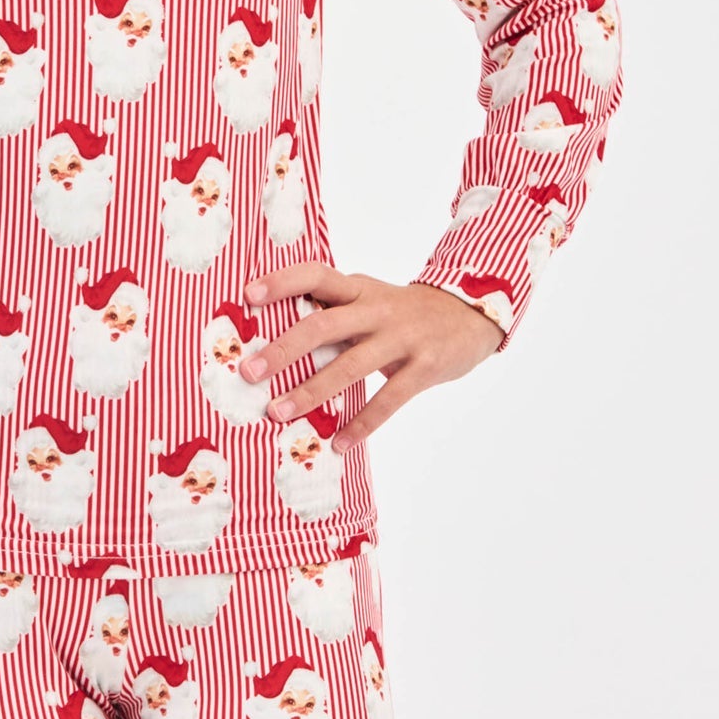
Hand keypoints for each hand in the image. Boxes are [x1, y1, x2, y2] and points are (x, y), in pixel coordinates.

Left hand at [241, 263, 506, 452]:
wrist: (471, 314)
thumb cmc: (403, 312)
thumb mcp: (370, 300)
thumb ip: (334, 314)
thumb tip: (277, 339)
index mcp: (358, 288)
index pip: (315, 275)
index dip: (282, 282)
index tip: (247, 295)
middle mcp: (376, 308)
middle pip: (323, 325)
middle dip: (283, 349)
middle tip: (249, 371)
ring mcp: (402, 337)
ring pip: (350, 366)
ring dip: (311, 391)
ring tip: (279, 413)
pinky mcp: (424, 366)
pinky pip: (389, 400)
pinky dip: (362, 423)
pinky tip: (339, 443)